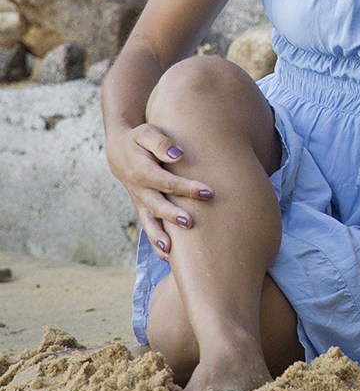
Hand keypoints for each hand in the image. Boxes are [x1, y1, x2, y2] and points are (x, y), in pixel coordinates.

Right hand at [106, 122, 213, 258]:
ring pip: (150, 222)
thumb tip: (179, 155)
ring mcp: (140, 202)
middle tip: (191, 223)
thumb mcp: (147, 133)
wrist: (119, 151)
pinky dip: (156, 242)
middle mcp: (140, 191)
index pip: (168, 182)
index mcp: (142, 172)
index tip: (208, 192)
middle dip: (173, 216)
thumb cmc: (139, 139)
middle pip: (158, 205)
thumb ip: (161, 143)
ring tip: (170, 251)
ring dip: (159, 236)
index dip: (187, 188)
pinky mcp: (143, 208)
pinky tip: (167, 257)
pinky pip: (148, 227)